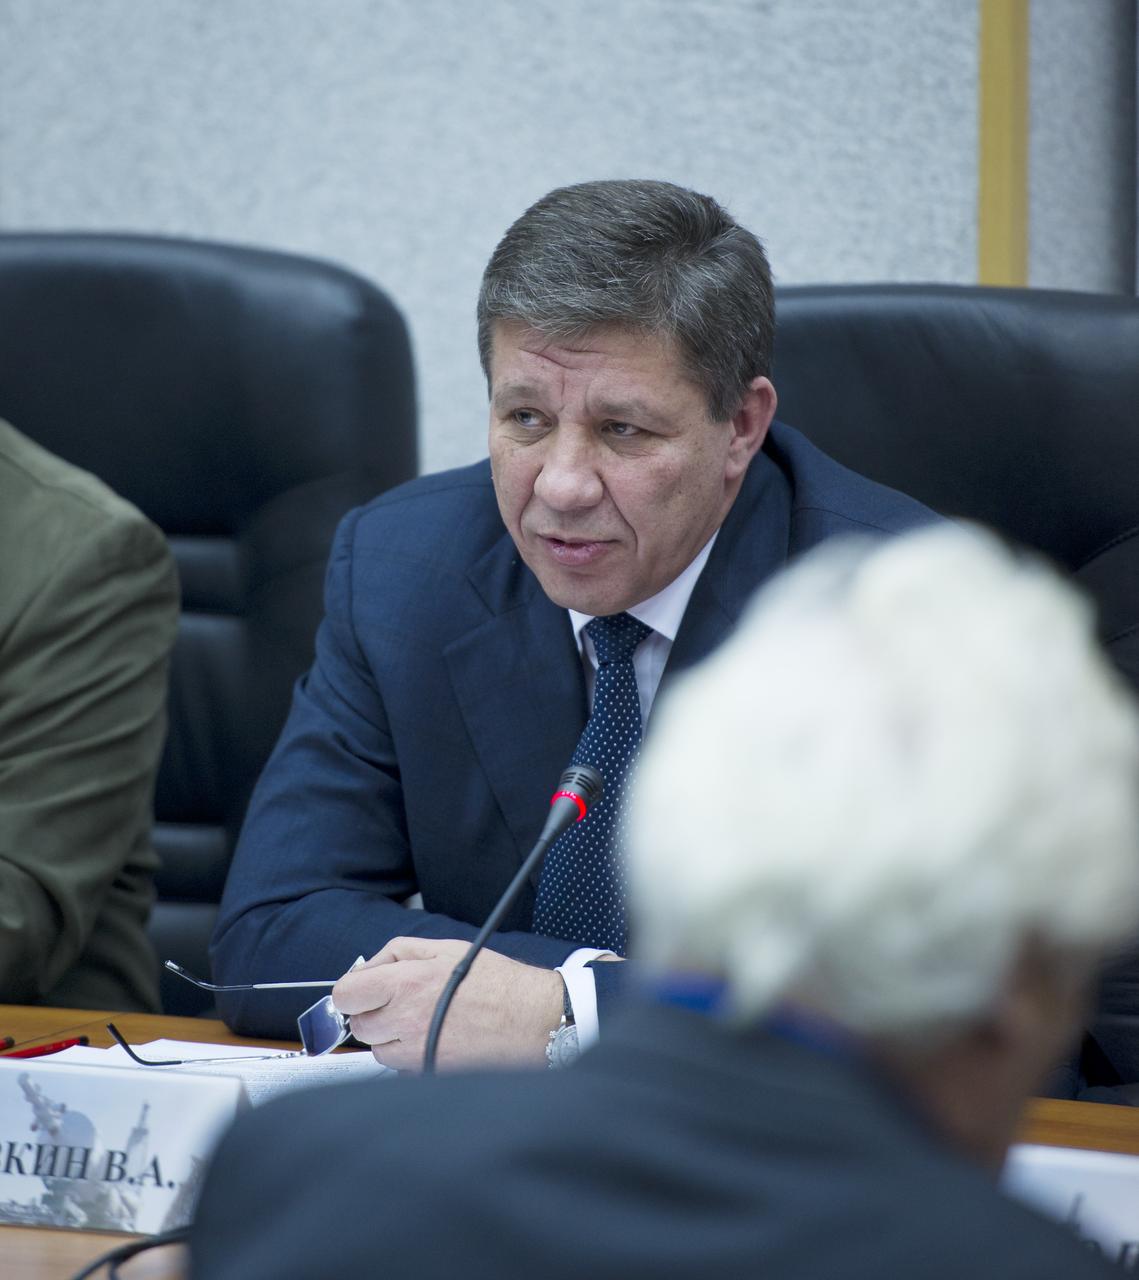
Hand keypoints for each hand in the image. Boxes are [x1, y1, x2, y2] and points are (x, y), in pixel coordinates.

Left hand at [331, 937, 563, 1071]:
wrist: (530, 1018)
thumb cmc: (494, 981)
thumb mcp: (444, 947)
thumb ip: (396, 952)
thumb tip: (365, 968)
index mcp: (405, 984)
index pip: (344, 995)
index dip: (352, 989)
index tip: (364, 988)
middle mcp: (405, 1022)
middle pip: (358, 1025)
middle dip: (373, 1012)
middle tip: (401, 1001)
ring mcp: (415, 1053)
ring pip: (378, 1051)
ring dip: (390, 1037)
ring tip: (423, 1020)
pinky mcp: (428, 1074)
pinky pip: (401, 1069)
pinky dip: (409, 1056)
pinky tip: (435, 1038)